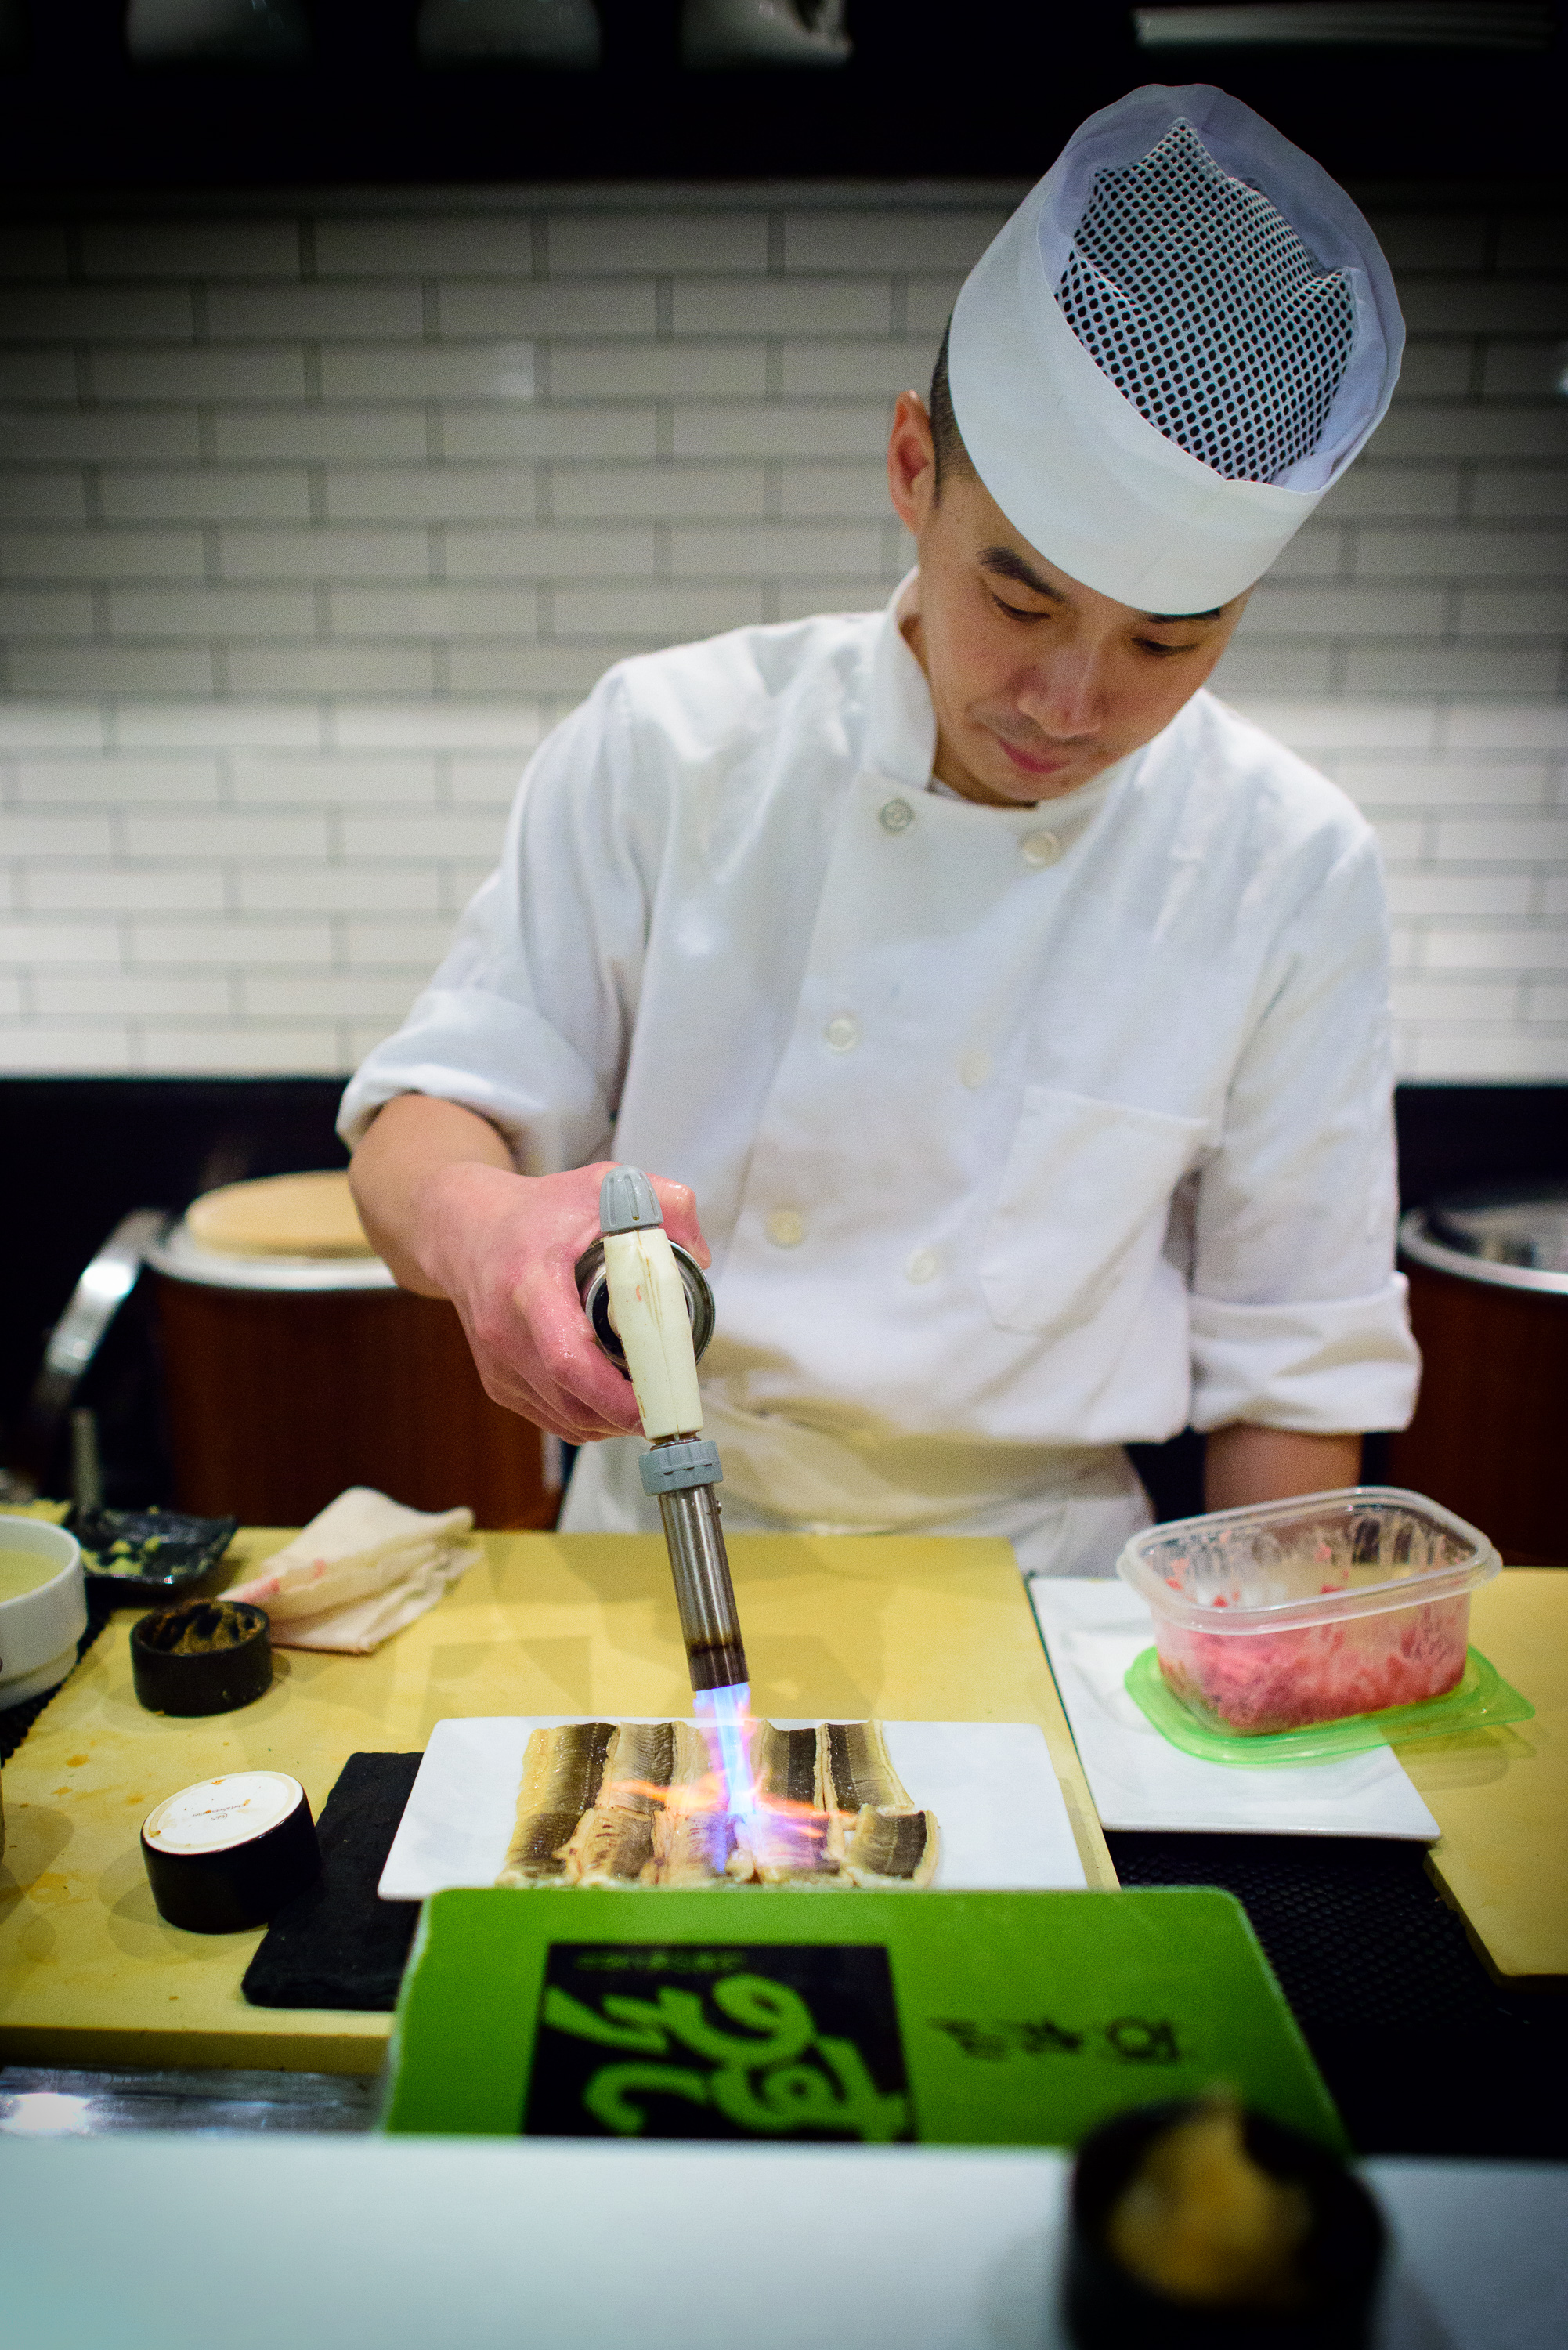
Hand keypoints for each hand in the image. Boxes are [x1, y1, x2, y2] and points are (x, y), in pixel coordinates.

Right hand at [415, 1156, 710, 1443]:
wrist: (466, 1230)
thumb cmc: (537, 1211)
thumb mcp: (603, 1187)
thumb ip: (665, 1205)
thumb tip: (701, 1257)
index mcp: (529, 1282)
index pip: (567, 1357)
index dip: (613, 1393)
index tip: (657, 1401)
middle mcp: (505, 1330)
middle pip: (569, 1399)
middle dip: (624, 1415)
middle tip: (670, 1408)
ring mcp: (498, 1362)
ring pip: (563, 1418)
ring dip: (610, 1422)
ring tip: (649, 1404)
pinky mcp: (497, 1381)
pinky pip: (549, 1417)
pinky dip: (587, 1420)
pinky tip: (613, 1404)